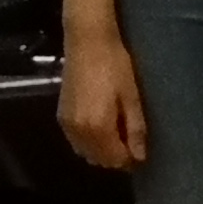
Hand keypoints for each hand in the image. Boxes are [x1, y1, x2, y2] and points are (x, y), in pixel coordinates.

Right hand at [56, 29, 148, 170]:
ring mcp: (67, 125)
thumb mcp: (132, 96)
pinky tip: (103, 129)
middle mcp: (78, 132)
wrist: (87, 43)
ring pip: (85, 153)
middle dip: (115, 158)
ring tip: (119, 136)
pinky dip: (89, 143)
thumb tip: (139, 156)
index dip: (129, 160)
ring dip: (102, 152)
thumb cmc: (115, 66)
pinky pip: (76, 142)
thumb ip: (135, 128)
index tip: (141, 153)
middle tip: (132, 144)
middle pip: (98, 159)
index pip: (114, 159)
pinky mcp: (61, 117)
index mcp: (98, 127)